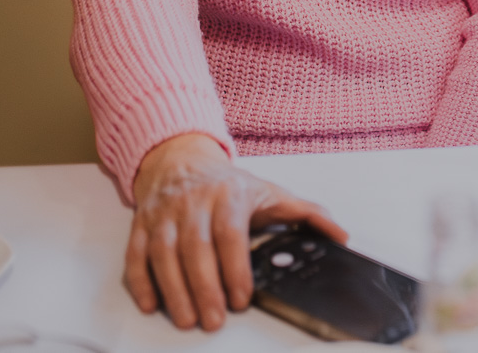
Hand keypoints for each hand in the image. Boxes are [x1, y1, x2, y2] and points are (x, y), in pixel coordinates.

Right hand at [125, 133, 347, 329]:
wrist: (180, 158)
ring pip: (163, 252)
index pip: (230, 233)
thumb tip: (341, 236)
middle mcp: (193, 202)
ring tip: (187, 319)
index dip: (234, 267)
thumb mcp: (271, 192)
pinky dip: (141, 280)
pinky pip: (136, 253)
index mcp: (229, 195)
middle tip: (213, 320)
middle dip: (204, 287)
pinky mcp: (142, 223)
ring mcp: (164, 213)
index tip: (241, 297)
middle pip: (195, 248)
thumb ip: (306, 215)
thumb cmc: (228, 185)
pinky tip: (151, 303)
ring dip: (173, 289)